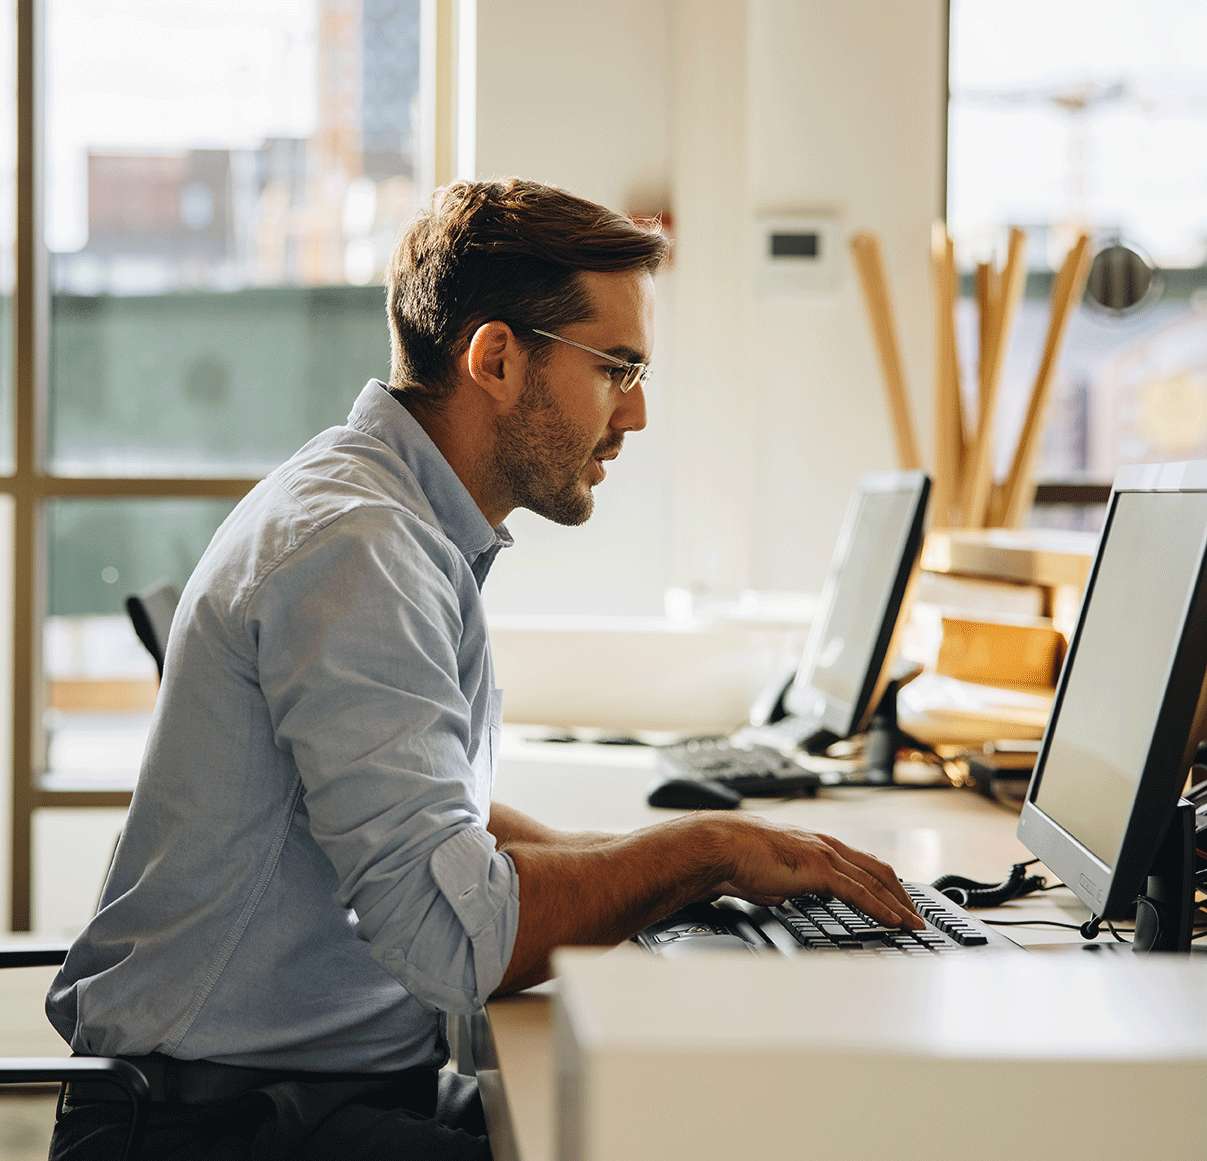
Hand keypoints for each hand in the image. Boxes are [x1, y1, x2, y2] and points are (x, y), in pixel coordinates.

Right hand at [699, 814, 922, 928]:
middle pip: (878, 869)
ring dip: (899, 904)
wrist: (723, 847)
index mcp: (816, 846)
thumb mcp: (768, 876)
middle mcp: (827, 846)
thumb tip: (782, 898)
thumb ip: (782, 886)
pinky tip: (894, 922)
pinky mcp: (821, 870)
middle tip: (916, 916)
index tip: (896, 900)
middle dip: (901, 894)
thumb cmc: (738, 859)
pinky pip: (860, 892)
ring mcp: (826, 856)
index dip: (883, 883)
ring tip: (913, 924)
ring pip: (876, 881)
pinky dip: (881, 908)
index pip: (861, 863)